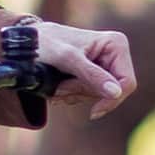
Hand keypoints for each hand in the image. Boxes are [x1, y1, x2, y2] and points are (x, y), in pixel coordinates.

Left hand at [22, 21, 137, 116]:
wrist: (28, 42)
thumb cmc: (46, 43)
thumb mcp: (67, 59)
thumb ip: (91, 75)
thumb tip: (116, 92)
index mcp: (116, 44)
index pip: (127, 82)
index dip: (112, 100)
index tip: (94, 112)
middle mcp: (115, 54)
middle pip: (112, 91)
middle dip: (85, 93)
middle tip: (61, 88)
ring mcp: (105, 64)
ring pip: (100, 95)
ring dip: (76, 94)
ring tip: (57, 86)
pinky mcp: (95, 73)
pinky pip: (90, 94)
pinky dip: (74, 94)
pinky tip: (59, 88)